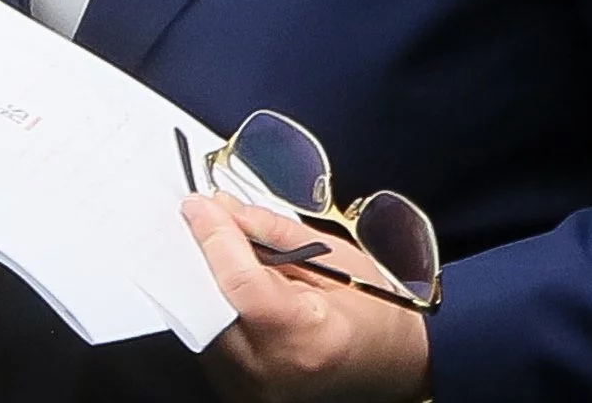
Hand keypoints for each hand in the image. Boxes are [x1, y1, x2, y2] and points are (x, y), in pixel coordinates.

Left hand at [182, 194, 431, 402]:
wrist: (393, 364)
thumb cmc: (376, 314)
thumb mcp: (337, 257)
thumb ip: (274, 232)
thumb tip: (225, 209)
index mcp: (308, 334)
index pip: (239, 283)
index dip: (213, 237)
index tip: (198, 206)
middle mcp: (274, 369)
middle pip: (209, 304)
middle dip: (202, 257)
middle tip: (207, 225)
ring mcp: (254, 388)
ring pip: (201, 323)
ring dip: (205, 283)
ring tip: (228, 259)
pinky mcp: (240, 392)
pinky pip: (208, 343)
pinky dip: (212, 310)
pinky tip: (232, 292)